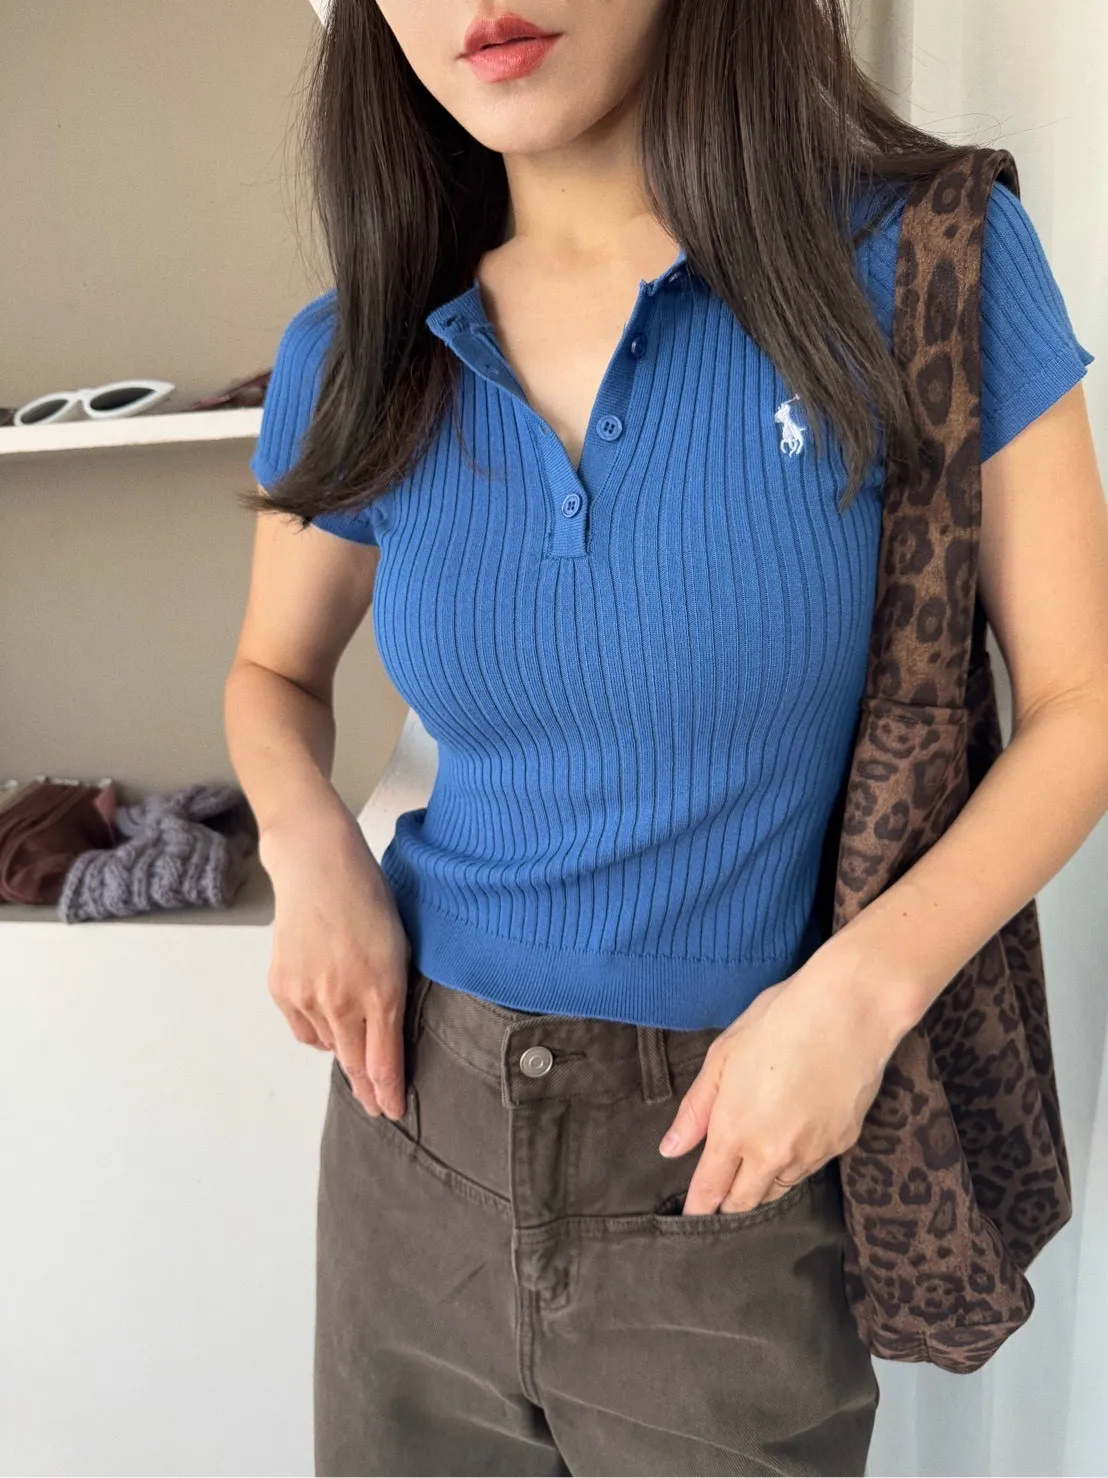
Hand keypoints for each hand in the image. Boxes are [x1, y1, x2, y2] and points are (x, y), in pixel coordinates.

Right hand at [260, 798, 410, 1119]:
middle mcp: (343, 1001)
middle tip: (377, 1107)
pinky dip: (318, 1030)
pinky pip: (304, 1029)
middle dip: (368, 1090)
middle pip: (355, 1064)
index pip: (384, 1061)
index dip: (388, 1093)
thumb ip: (394, 998)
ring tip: (355, 1044)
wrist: (318, 868)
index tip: (394, 1112)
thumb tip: (388, 1038)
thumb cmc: (369, 900)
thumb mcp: (399, 949)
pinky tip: (328, 1016)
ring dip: (344, 1051)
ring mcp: (307, 996)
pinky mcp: (281, 989)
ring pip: (329, 1046)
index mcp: (382, 991)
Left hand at [658, 935, 912, 1214]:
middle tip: (719, 1199)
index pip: (711, 1190)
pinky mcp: (841, 1145)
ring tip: (751, 1172)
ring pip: (779, 1189)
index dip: (699, 1208)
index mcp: (735, 1132)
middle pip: (745, 1203)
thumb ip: (696, 1110)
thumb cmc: (777, 1021)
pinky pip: (809, 1169)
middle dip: (729, 1204)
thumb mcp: (722, 1057)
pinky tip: (790, 1142)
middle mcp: (772, 1155)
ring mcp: (811, 1154)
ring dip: (761, 1187)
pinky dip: (794, 1165)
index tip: (692, 1216)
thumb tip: (671, 1149)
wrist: (849, 1012)